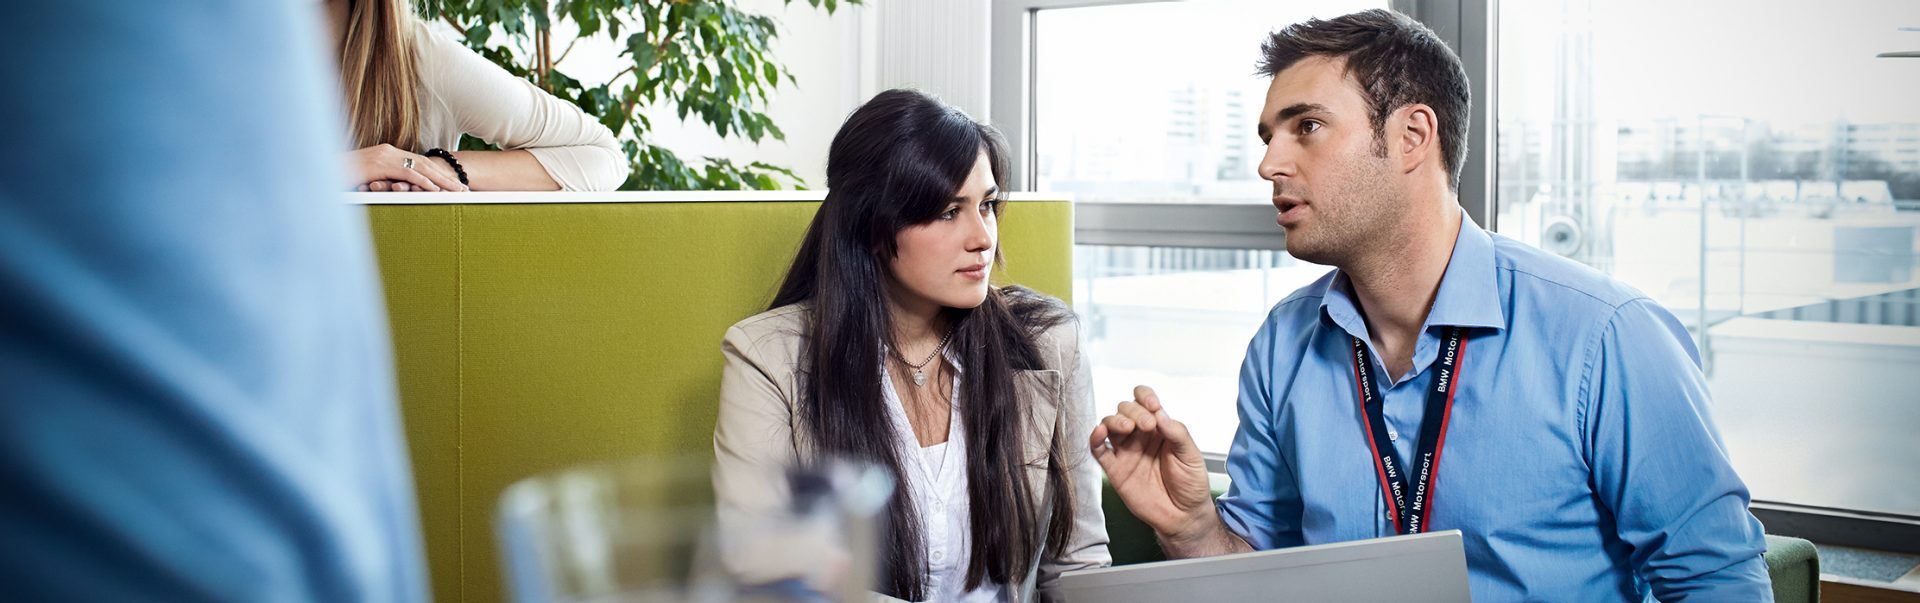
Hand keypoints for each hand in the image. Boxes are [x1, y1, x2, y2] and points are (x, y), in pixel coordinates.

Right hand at [345, 143, 466, 191]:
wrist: (322, 170)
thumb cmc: (342, 177)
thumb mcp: (368, 178)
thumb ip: (384, 180)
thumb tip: (397, 189)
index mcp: (388, 153)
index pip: (419, 163)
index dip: (438, 174)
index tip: (453, 185)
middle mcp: (389, 151)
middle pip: (425, 164)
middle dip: (446, 178)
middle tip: (463, 189)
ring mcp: (385, 157)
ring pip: (421, 168)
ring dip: (441, 181)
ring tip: (457, 191)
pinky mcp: (380, 165)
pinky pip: (407, 174)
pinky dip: (423, 182)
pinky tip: (436, 190)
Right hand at [1089, 385, 1216, 541]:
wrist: (1184, 516)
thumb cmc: (1190, 485)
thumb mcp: (1191, 455)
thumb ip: (1177, 433)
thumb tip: (1160, 413)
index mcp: (1160, 429)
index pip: (1146, 402)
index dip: (1146, 398)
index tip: (1154, 405)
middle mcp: (1140, 437)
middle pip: (1126, 410)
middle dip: (1134, 412)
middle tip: (1148, 425)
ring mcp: (1126, 452)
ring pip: (1110, 425)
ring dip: (1115, 420)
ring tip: (1128, 428)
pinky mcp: (1115, 469)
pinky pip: (1098, 450)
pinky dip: (1094, 439)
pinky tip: (1099, 432)